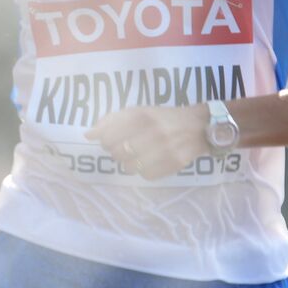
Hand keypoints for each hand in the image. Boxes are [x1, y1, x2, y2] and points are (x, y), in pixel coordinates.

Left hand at [84, 104, 208, 179]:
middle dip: (117, 152)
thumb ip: (113, 120)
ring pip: (129, 167)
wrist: (198, 127)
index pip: (109, 136)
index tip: (110, 140)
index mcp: (142, 115)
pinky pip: (146, 175)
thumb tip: (89, 134)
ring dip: (129, 163)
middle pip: (117, 153)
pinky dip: (144, 171)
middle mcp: (153, 132)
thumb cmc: (164, 118)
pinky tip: (151, 161)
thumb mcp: (140, 112)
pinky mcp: (174, 164)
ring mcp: (164, 149)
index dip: (105, 140)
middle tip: (126, 147)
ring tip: (138, 155)